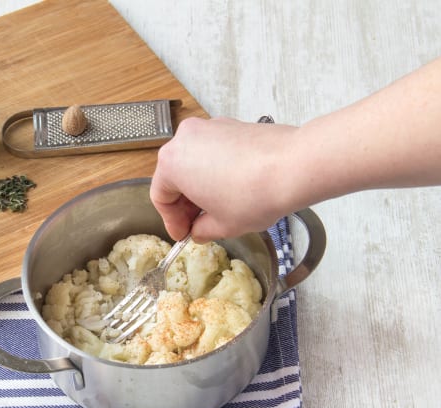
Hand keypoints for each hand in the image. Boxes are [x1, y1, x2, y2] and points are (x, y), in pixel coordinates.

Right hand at [150, 117, 298, 242]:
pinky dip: (217, 171)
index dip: (171, 221)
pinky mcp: (231, 125)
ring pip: (195, 162)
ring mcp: (209, 127)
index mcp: (171, 163)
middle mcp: (185, 138)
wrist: (295, 166)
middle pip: (175, 176)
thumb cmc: (254, 195)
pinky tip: (235, 189)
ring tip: (219, 208)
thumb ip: (202, 230)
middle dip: (186, 203)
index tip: (184, 234)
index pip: (161, 197)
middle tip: (199, 224)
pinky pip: (214, 151)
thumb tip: (199, 230)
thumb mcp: (222, 225)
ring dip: (201, 186)